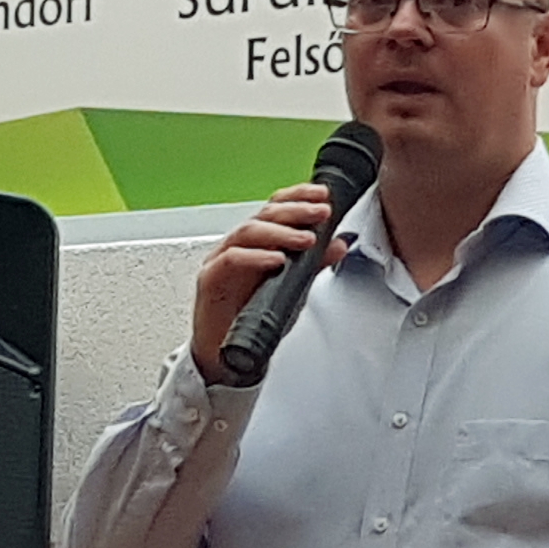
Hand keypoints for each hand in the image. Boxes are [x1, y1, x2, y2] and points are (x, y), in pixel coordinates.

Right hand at [189, 183, 350, 385]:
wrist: (225, 352)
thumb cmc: (253, 316)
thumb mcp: (292, 287)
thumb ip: (314, 265)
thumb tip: (338, 244)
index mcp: (258, 242)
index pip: (276, 207)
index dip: (298, 196)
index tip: (323, 195)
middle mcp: (239, 245)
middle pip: (264, 215)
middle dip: (296, 211)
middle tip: (321, 213)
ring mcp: (222, 260)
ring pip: (248, 232)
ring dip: (280, 233)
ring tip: (306, 239)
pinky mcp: (210, 279)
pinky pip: (231, 259)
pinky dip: (256, 257)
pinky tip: (276, 260)